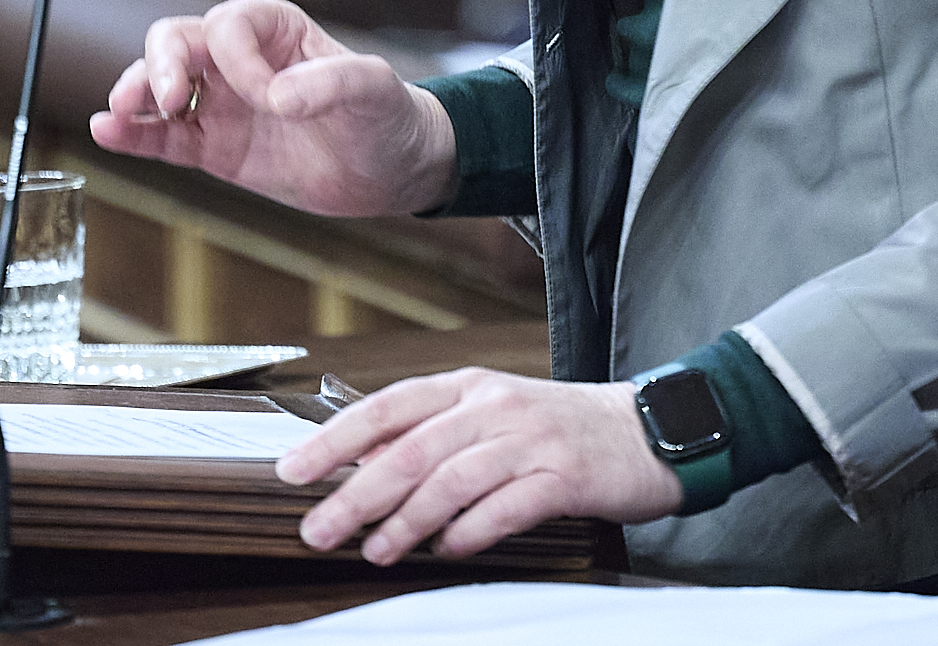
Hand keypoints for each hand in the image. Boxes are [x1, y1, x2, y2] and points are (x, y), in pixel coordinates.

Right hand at [86, 0, 456, 216]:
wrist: (390, 169)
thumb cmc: (385, 115)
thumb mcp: (373, 90)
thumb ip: (333, 82)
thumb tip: (280, 97)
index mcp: (275, 29)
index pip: (229, 26)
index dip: (237, 60)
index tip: (269, 99)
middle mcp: (240, 60)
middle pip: (176, 41)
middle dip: (162, 64)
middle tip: (165, 97)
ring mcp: (221, 104)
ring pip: (158, 86)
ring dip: (134, 94)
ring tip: (120, 112)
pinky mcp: (213, 148)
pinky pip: (163, 138)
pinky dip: (133, 135)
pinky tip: (108, 133)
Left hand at [275, 368, 684, 562]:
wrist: (644, 432)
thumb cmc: (557, 430)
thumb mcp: (490, 416)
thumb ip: (431, 436)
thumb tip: (359, 469)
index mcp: (468, 386)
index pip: (388, 406)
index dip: (335, 439)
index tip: (293, 471)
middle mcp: (495, 405)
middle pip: (411, 448)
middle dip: (356, 493)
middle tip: (319, 530)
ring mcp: (531, 439)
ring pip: (452, 479)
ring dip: (406, 520)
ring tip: (376, 550)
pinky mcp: (565, 476)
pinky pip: (506, 507)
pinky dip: (470, 532)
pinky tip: (447, 551)